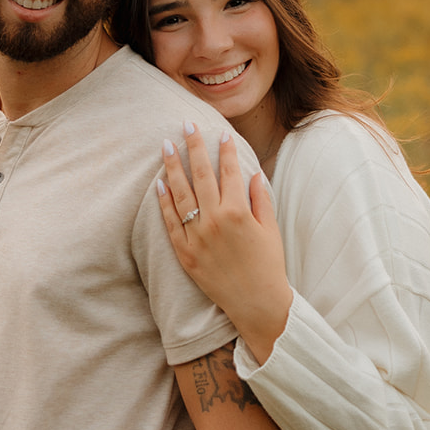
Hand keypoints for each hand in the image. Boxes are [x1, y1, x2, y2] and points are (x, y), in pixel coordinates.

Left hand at [159, 124, 291, 363]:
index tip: (220, 133)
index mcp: (238, 212)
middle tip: (186, 125)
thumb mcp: (270, 230)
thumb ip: (261, 200)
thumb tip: (254, 174)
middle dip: (194, 147)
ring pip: (181, 194)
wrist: (257, 304)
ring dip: (172, 167)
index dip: (225, 150)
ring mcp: (197, 237)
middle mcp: (215, 220)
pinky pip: (170, 222)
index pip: (229, 172)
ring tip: (166, 146)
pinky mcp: (185, 253)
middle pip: (201, 175)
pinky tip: (159, 183)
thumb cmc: (268, 267)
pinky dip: (163, 202)